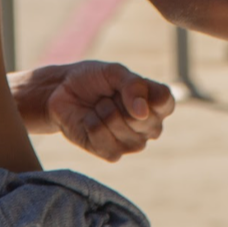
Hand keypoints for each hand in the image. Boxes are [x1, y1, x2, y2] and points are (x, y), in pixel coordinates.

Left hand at [42, 61, 176, 161]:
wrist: (62, 92)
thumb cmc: (92, 79)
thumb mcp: (113, 72)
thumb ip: (133, 86)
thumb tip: (142, 113)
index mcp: (155, 102)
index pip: (165, 101)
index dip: (147, 95)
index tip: (128, 85)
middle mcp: (149, 126)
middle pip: (144, 119)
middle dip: (119, 102)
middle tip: (109, 95)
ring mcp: (133, 143)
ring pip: (121, 129)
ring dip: (102, 112)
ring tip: (98, 107)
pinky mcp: (113, 154)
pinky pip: (104, 140)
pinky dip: (91, 125)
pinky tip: (90, 121)